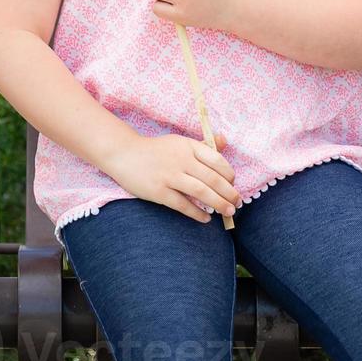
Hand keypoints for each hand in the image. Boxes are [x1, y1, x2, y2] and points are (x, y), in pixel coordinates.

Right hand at [106, 130, 239, 222]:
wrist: (124, 153)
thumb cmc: (156, 150)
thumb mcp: (180, 141)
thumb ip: (203, 144)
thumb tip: (224, 142)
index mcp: (188, 146)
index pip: (216, 160)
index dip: (228, 173)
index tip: (233, 183)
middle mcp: (181, 159)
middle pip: (212, 178)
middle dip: (228, 192)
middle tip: (237, 203)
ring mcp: (169, 176)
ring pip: (200, 191)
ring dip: (217, 203)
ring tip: (228, 212)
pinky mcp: (158, 191)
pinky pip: (182, 204)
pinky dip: (196, 213)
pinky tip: (205, 219)